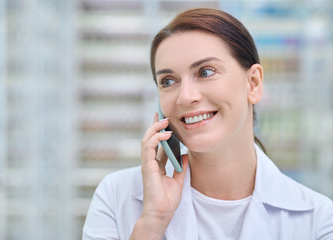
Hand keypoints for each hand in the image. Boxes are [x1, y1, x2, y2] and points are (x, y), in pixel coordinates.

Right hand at [139, 113, 188, 232]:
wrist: (162, 212)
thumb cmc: (167, 199)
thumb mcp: (178, 179)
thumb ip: (181, 166)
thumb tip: (186, 154)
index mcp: (156, 165)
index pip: (156, 144)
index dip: (159, 132)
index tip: (164, 120)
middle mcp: (150, 162)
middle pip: (150, 139)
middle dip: (155, 125)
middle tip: (162, 115)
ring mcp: (147, 163)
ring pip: (146, 140)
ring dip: (155, 128)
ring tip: (165, 121)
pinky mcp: (146, 166)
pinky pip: (148, 147)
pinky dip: (155, 138)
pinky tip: (165, 134)